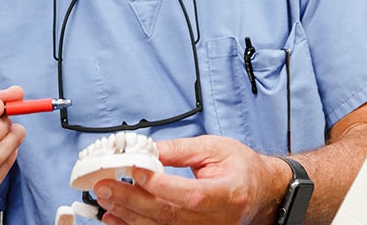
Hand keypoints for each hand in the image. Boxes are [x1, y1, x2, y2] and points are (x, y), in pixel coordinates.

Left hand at [90, 135, 286, 224]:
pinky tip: (117, 218)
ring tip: (105, 202)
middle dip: (132, 201)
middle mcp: (217, 220)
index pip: (190, 195)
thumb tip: (147, 151)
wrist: (261, 192)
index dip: (159, 186)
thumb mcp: (216, 148)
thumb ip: (181, 150)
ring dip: (128, 216)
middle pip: (169, 215)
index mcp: (227, 193)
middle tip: (106, 187)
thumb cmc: (241, 169)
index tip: (135, 171)